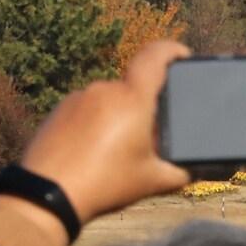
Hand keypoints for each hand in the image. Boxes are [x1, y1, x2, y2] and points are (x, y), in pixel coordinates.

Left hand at [19, 40, 191, 227]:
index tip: (183, 56)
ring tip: (120, 149)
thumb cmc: (106, 183)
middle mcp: (104, 90)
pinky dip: (98, 122)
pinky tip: (96, 150)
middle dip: (146, 106)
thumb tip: (197, 168)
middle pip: (134, 87)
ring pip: (111, 99)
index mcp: (133, 99)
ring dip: (121, 116)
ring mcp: (79, 98)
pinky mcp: (60, 110)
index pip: (155, 56)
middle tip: (151, 137)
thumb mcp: (155, 181)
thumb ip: (183, 171)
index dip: (172, 50)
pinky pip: (89, 108)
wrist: (49, 195)